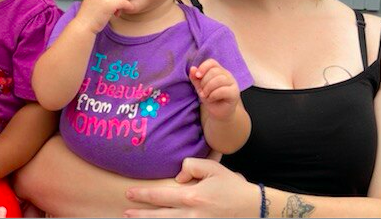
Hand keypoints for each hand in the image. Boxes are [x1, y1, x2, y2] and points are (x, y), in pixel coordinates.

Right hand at [76, 0, 134, 33]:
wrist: (83, 27)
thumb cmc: (88, 17)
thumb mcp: (93, 1)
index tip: (114, 1)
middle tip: (115, 9)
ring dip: (121, 4)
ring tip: (115, 13)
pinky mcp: (109, 4)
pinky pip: (124, 2)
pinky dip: (128, 6)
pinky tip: (129, 9)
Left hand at [124, 158, 259, 217]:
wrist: (254, 209)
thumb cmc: (233, 188)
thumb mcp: (213, 168)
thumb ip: (191, 166)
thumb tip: (178, 177)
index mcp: (192, 197)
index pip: (161, 195)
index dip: (143, 195)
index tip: (130, 194)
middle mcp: (192, 215)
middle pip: (159, 216)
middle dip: (140, 214)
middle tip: (126, 211)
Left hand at [190, 59, 240, 120]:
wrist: (218, 113)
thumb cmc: (210, 98)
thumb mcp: (200, 87)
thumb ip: (196, 78)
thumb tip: (192, 68)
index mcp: (219, 71)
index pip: (212, 62)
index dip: (203, 67)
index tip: (197, 76)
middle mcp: (227, 75)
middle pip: (214, 71)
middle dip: (204, 82)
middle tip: (202, 92)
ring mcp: (232, 84)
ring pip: (219, 80)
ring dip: (208, 89)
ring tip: (206, 96)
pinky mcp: (234, 93)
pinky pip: (223, 90)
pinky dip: (213, 95)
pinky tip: (211, 99)